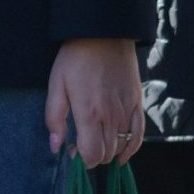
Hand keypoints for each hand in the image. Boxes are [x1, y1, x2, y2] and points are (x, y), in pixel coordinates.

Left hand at [46, 37, 144, 167]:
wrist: (105, 33)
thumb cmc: (75, 58)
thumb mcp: (56, 85)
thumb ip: (54, 118)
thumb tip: (56, 147)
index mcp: (89, 113)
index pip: (91, 154)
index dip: (81, 160)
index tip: (73, 151)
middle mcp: (111, 116)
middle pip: (106, 153)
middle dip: (93, 157)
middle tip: (82, 145)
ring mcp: (127, 110)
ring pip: (122, 146)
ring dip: (109, 152)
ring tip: (98, 143)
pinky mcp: (137, 102)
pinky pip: (139, 134)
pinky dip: (132, 147)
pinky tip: (123, 154)